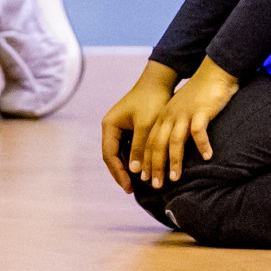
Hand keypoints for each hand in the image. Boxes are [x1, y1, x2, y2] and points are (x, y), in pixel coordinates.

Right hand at [101, 60, 178, 192]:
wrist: (161, 81)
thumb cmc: (153, 100)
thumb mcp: (146, 125)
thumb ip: (138, 147)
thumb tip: (134, 171)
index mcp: (109, 125)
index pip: (109, 155)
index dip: (118, 172)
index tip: (128, 187)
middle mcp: (111, 127)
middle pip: (112, 156)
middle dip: (121, 173)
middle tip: (131, 190)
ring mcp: (119, 127)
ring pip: (120, 153)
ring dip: (128, 168)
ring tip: (137, 184)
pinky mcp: (129, 128)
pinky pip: (128, 148)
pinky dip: (134, 159)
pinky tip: (143, 169)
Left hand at [143, 56, 238, 187]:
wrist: (214, 72)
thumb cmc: (200, 95)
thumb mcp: (182, 109)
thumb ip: (176, 126)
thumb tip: (172, 148)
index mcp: (164, 116)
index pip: (150, 142)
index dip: (147, 161)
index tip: (145, 179)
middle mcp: (171, 115)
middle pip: (158, 144)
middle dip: (156, 166)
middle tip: (156, 185)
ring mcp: (185, 113)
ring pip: (175, 141)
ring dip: (174, 161)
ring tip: (175, 178)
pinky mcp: (201, 111)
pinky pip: (199, 132)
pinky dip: (202, 145)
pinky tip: (208, 157)